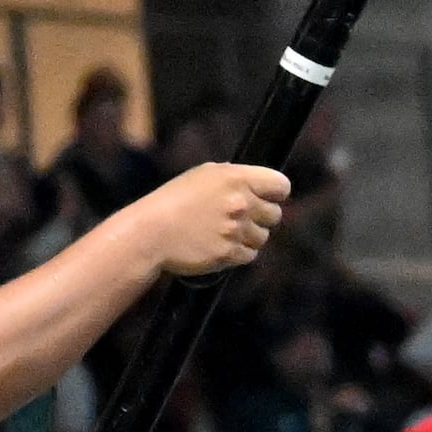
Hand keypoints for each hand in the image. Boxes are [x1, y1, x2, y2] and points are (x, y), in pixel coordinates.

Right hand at [128, 162, 289, 277]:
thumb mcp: (202, 176)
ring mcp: (236, 230)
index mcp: (237, 178)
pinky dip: (237, 253)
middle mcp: (241, 203)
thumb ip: (234, 177)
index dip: (274, 194)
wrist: (149, 233)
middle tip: (239, 220)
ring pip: (262, 237)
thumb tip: (257, 186)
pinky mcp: (229, 253)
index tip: (265, 199)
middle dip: (260, 218)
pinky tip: (219, 247)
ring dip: (248, 237)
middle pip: (275, 215)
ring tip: (224, 234)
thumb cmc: (172, 201)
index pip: (281, 186)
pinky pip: (249, 255)